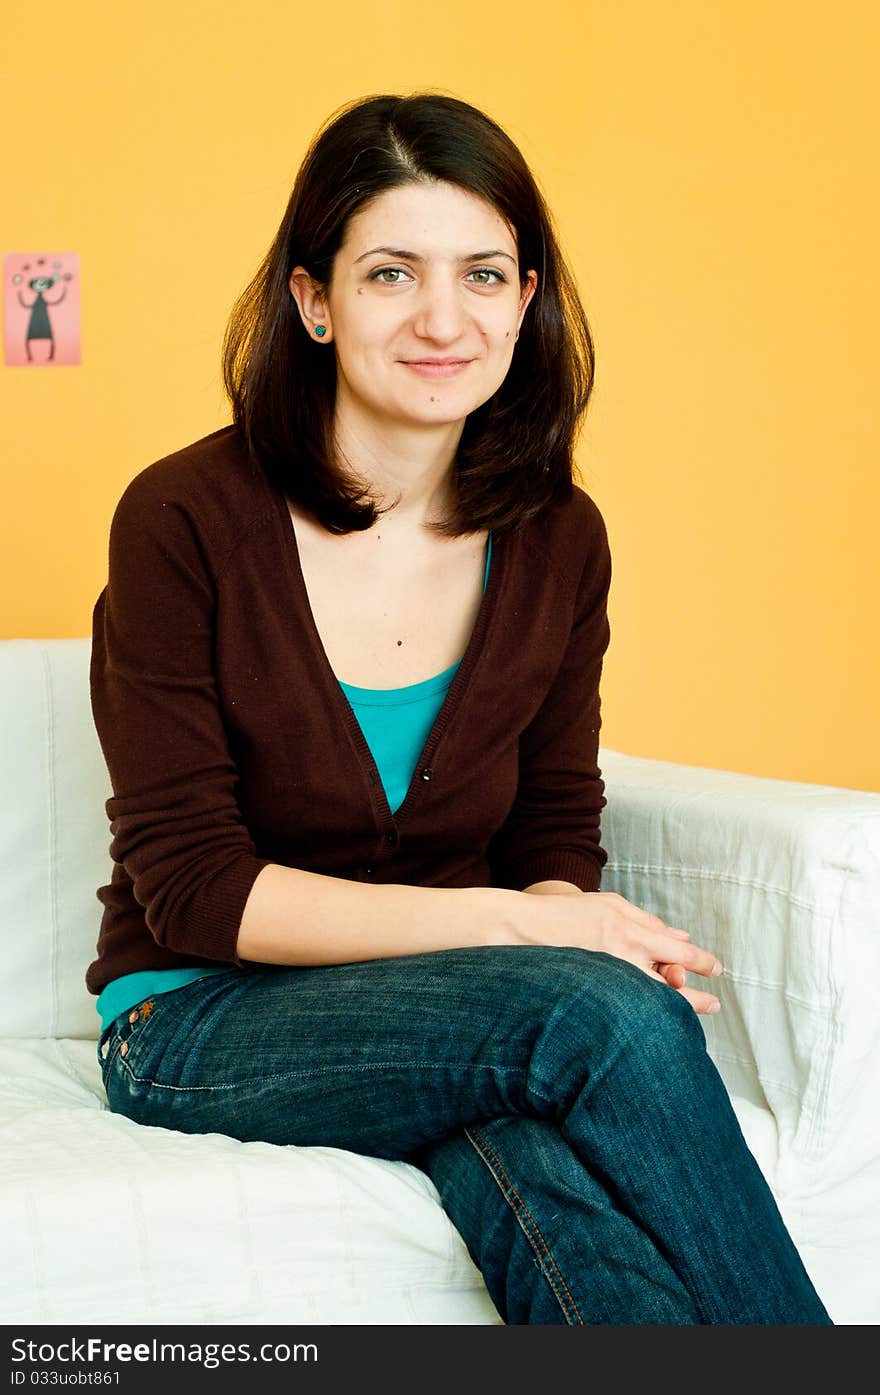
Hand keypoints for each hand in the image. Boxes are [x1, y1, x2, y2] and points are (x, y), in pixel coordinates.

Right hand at [517, 889, 722, 1015]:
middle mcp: (623, 958)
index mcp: (630, 933)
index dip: (702, 962)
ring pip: (651, 1002)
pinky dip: (642, 1014)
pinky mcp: (590, 996)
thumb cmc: (567, 914)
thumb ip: (647, 921)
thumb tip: (681, 937)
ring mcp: (607, 980)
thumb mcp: (610, 906)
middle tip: (713, 1006)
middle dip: (696, 999)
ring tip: (685, 1016)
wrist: (521, 929)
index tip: (716, 969)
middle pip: (672, 985)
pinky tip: (648, 1019)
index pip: (679, 953)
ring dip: (672, 1009)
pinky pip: (624, 1009)